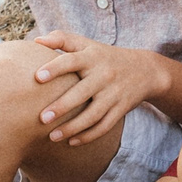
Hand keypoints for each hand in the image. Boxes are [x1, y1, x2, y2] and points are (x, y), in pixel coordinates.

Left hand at [27, 30, 149, 145]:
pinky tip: (71, 142)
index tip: (37, 77)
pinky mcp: (121, 109)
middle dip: (62, 106)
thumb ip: (62, 39)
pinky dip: (88, 136)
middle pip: (82, 93)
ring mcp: (114, 94)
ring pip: (93, 115)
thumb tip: (36, 40)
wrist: (145, 70)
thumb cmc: (106, 56)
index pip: (72, 61)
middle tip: (42, 119)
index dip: (55, 68)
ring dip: (72, 128)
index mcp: (92, 57)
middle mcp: (104, 75)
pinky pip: (104, 126)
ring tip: (52, 137)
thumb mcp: (88, 44)